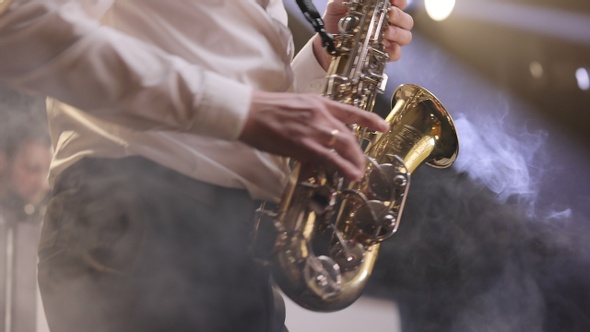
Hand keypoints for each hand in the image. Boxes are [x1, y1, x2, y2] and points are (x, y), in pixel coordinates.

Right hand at [239, 90, 388, 180]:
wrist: (248, 112)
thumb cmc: (264, 109)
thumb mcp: (293, 106)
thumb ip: (309, 118)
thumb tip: (314, 133)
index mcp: (318, 102)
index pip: (350, 111)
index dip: (369, 120)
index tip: (383, 126)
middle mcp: (321, 114)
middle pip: (349, 134)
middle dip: (358, 151)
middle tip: (362, 163)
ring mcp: (315, 129)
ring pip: (344, 146)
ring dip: (354, 161)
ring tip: (359, 173)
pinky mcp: (306, 144)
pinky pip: (331, 159)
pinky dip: (344, 168)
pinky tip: (352, 175)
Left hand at [314, 0, 413, 69]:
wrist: (326, 46)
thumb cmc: (334, 23)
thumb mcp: (336, 7)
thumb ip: (344, 0)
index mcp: (380, 9)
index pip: (399, 3)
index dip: (400, 1)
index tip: (393, 1)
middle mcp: (387, 24)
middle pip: (406, 20)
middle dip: (399, 16)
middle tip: (389, 14)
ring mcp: (387, 40)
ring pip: (405, 36)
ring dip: (397, 33)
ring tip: (385, 32)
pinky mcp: (382, 55)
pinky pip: (396, 53)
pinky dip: (392, 50)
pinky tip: (383, 46)